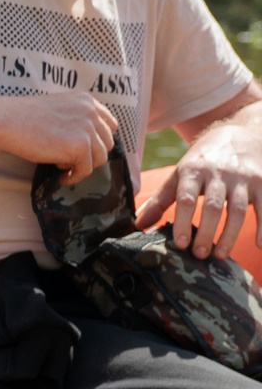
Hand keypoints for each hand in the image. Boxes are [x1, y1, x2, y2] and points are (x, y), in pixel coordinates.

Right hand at [0, 89, 121, 185]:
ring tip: (61, 165)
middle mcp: (91, 113)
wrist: (5, 121)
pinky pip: (85, 169)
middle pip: (107, 143)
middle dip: (91, 155)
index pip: (110, 125)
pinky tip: (60, 176)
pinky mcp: (80, 146)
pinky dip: (74, 176)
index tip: (85, 149)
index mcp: (87, 101)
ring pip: (100, 158)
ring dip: (82, 165)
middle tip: (69, 160)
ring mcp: (87, 129)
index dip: (99, 140)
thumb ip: (76, 118)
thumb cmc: (23, 117)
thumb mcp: (57, 109)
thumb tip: (86, 141)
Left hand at [142, 119, 261, 259]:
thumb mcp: (179, 174)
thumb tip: (138, 224)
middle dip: (206, 232)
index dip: (183, 222)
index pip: (186, 199)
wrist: (238, 134)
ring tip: (220, 255)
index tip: (180, 244)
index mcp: (193, 171)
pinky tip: (260, 245)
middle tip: (199, 254)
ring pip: (238, 209)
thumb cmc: (203, 161)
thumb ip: (160, 199)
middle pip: (213, 206)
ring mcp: (242, 177)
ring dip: (230, 235)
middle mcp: (218, 173)